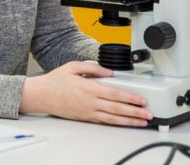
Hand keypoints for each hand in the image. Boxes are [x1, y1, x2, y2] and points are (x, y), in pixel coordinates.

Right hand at [20, 61, 152, 126]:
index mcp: (89, 88)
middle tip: (148, 114)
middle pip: (117, 108)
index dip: (130, 98)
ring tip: (141, 121)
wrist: (41, 95)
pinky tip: (124, 123)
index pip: (115, 94)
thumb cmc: (55, 81)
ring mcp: (87, 111)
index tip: (142, 100)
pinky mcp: (84, 117)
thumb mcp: (73, 67)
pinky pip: (103, 121)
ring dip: (129, 121)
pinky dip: (116, 123)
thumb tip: (108, 72)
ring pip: (112, 118)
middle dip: (135, 112)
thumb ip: (93, 68)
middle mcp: (90, 102)